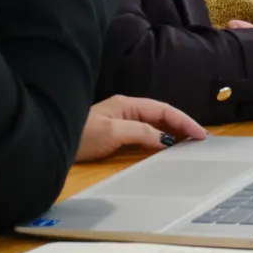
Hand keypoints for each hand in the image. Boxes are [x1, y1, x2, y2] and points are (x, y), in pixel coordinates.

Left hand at [76, 95, 207, 161]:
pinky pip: (145, 134)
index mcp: (128, 104)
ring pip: (154, 124)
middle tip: (200, 140)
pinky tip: (166, 148)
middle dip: (182, 125)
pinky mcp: (116, 135)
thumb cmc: (81, 136)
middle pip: (161, 115)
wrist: (52, 142)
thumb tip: (167, 139)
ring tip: (189, 143)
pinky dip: (160, 139)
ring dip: (173, 132)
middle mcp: (127, 110)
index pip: (163, 109)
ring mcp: (121, 121)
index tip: (200, 134)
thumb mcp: (112, 132)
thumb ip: (141, 132)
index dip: (184, 120)